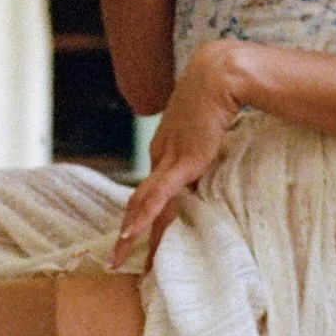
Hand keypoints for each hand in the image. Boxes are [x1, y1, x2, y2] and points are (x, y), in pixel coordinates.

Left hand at [111, 41, 246, 267]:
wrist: (218, 75)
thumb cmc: (216, 94)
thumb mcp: (206, 126)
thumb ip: (204, 145)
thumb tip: (213, 159)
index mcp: (165, 150)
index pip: (150, 190)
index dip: (141, 216)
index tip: (134, 238)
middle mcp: (161, 156)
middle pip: (140, 202)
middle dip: (128, 234)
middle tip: (117, 260)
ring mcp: (169, 159)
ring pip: (143, 204)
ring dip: (130, 234)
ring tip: (119, 258)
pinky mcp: (183, 161)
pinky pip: (159, 196)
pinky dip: (144, 216)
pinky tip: (130, 234)